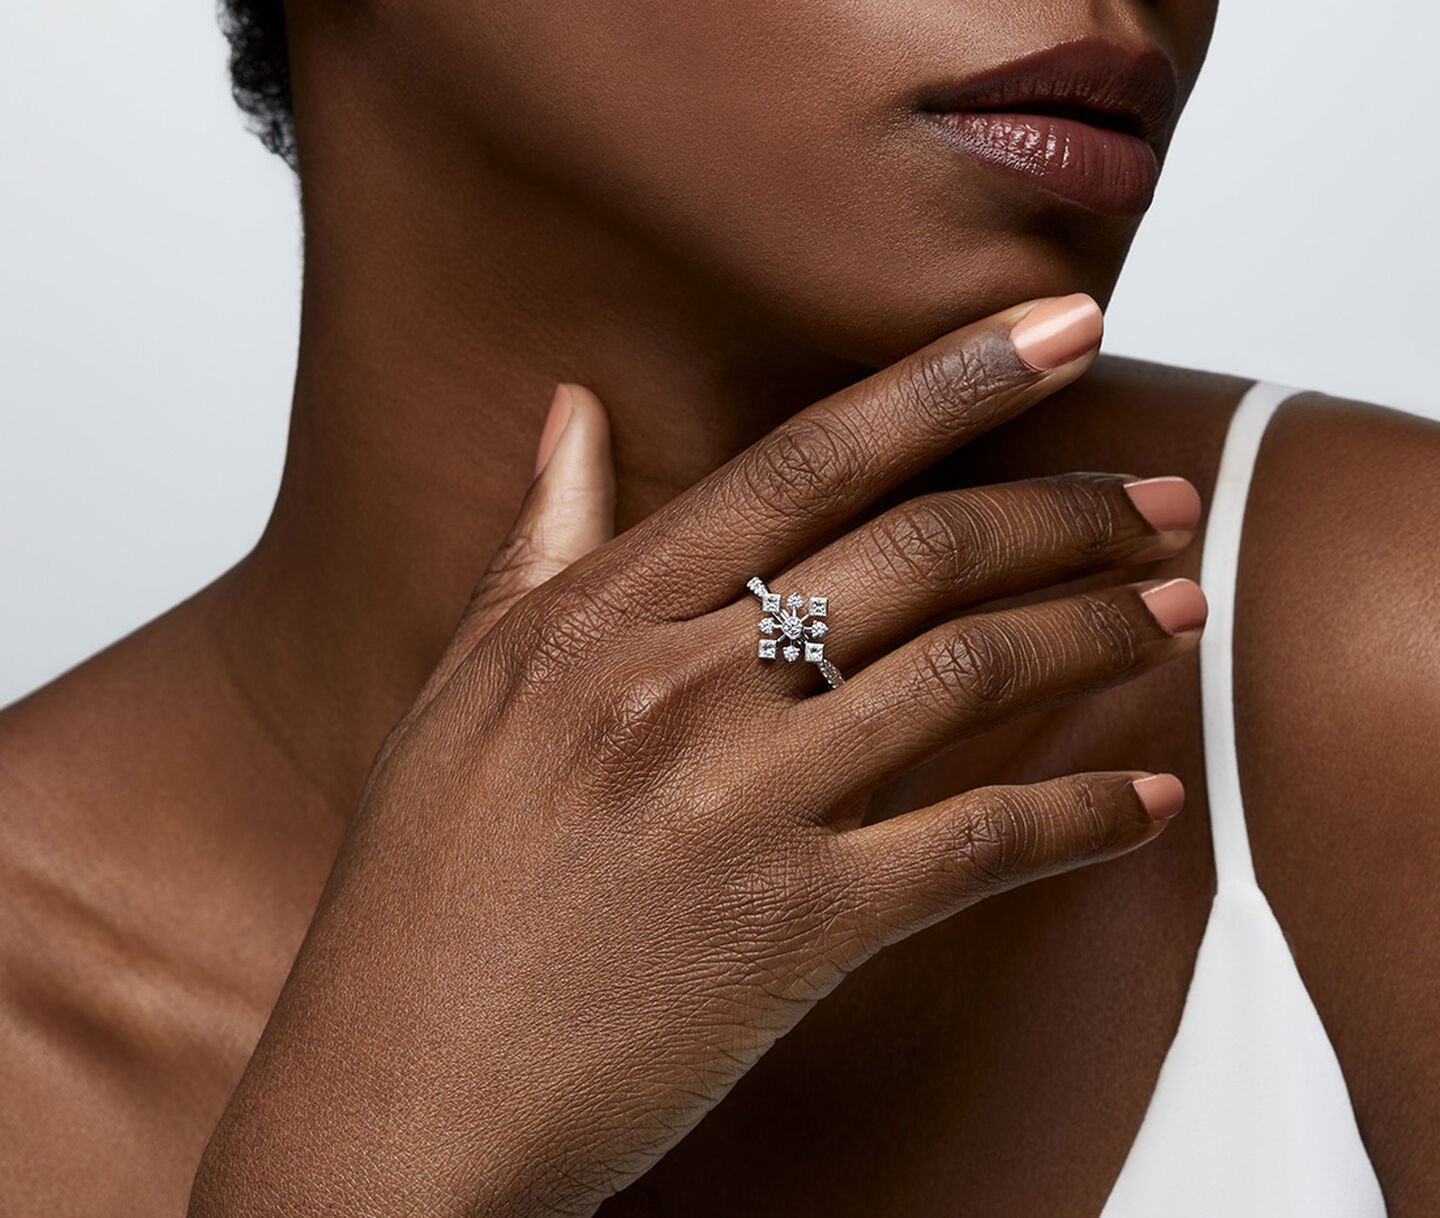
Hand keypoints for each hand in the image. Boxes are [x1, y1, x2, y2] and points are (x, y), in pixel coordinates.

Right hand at [189, 295, 1205, 1216]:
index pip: (805, 460)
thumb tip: (571, 412)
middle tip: (1164, 500)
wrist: (399, 1096)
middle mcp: (671, 690)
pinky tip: (1144, 801)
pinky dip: (1077, 817)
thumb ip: (538, 544)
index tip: (1060, 327)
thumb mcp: (467, 692)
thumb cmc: (422, 893)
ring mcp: (736, 806)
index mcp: (592, 620)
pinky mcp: (791, 927)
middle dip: (1066, 509)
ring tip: (1178, 612)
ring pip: (966, 673)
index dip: (949, 380)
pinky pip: (974, 845)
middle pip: (917, 551)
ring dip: (1096, 634)